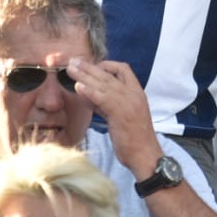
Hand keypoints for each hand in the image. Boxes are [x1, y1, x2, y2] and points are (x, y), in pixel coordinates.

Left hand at [68, 58, 162, 177]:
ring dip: (85, 74)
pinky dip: (89, 90)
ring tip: (70, 68)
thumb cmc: (135, 140)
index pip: (124, 69)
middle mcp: (133, 93)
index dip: (107, 65)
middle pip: (109, 73)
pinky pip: (101, 97)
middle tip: (74, 61)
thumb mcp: (123, 117)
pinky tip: (78, 86)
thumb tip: (91, 97)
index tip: (93, 67)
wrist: (145, 155)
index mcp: (137, 93)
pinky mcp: (120, 112)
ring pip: (103, 82)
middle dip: (89, 66)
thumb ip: (109, 105)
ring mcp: (127, 101)